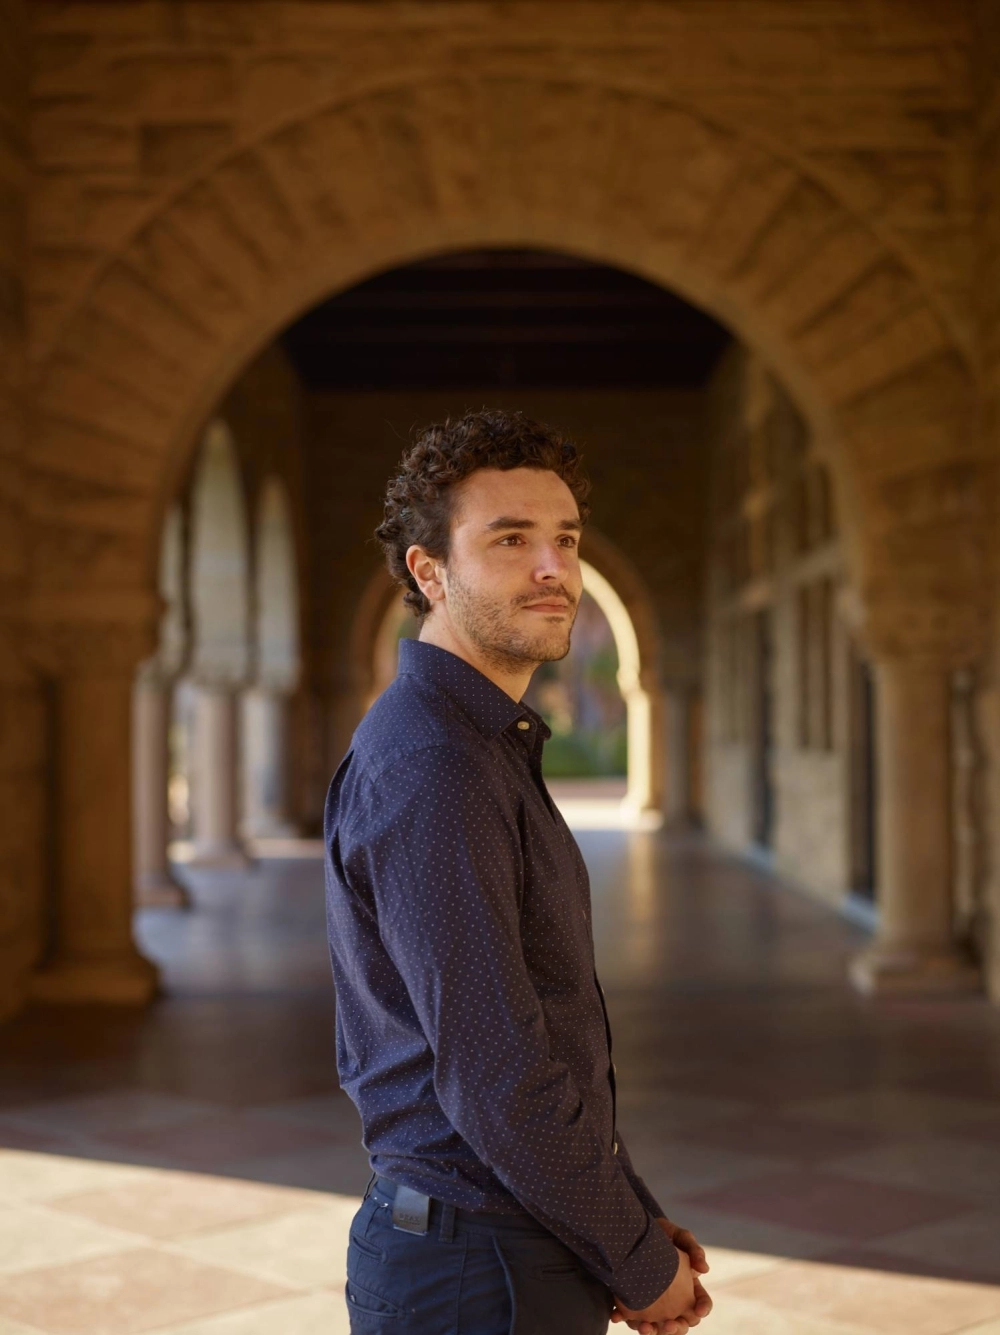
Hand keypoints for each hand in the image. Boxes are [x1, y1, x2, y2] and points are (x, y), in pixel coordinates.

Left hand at [610, 1220, 711, 1334]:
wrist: (635, 1230)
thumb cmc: (663, 1233)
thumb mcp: (680, 1236)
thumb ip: (693, 1248)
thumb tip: (704, 1270)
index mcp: (690, 1286)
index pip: (701, 1302)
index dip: (702, 1308)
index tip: (698, 1311)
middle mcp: (674, 1300)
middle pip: (681, 1323)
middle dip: (676, 1328)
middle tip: (669, 1325)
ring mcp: (654, 1304)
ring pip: (657, 1326)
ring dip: (652, 1331)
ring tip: (644, 1327)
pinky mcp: (635, 1302)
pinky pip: (632, 1316)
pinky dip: (625, 1318)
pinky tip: (617, 1316)